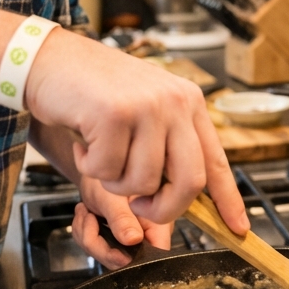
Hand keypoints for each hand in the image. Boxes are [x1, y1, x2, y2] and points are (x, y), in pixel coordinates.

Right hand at [24, 31, 247, 232]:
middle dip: (163, 209)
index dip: (229, 200)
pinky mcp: (115, 114)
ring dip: (114, 182)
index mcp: (188, 102)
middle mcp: (174, 102)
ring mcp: (147, 106)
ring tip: (101, 153)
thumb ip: (165, 146)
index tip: (239, 229)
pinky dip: (90, 166)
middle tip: (139, 208)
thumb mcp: (143, 110)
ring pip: (144, 183)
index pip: (217, 160)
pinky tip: (85, 140)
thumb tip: (179, 200)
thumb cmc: (92, 89)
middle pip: (190, 182)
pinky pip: (108, 171)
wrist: (49, 58)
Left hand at [72, 178, 171, 269]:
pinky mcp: (112, 240)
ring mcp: (128, 239)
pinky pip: (93, 249)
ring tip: (85, 211)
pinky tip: (85, 214)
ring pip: (105, 256)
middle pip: (124, 261)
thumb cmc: (107, 176)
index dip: (135, 259)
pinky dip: (83, 233)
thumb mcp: (113, 196)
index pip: (157, 253)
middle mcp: (145, 234)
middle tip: (89, 218)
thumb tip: (133, 240)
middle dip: (99, 244)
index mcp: (156, 222)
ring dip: (87, 235)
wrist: (93, 170)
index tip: (115, 250)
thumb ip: (122, 218)